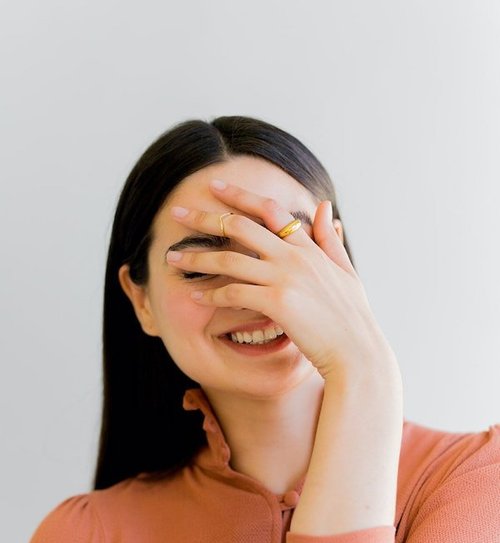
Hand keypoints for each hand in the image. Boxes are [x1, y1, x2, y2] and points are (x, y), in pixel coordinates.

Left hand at [168, 180, 392, 377]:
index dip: (239, 195)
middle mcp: (294, 256)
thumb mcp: (345, 270)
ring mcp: (285, 278)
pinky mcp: (277, 303)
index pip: (269, 209)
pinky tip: (195, 295)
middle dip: (204, 217)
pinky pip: (234, 293)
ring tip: (172, 258)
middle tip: (177, 212)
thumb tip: (325, 207)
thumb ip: (330, 239)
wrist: (357, 351)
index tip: (214, 187)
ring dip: (197, 257)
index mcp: (308, 246)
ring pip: (230, 259)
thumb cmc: (351, 316)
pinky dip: (211, 294)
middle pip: (240, 226)